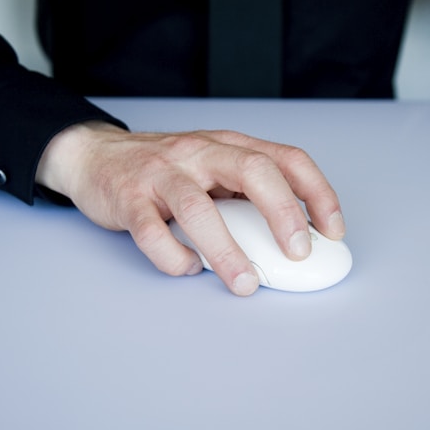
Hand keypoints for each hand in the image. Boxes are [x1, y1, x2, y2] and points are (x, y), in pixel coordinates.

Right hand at [35, 121, 344, 295]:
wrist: (95, 156)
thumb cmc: (166, 169)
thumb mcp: (212, 168)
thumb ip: (246, 194)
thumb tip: (291, 239)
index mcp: (228, 146)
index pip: (286, 158)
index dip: (317, 193)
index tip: (333, 230)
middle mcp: (199, 152)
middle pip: (252, 171)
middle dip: (282, 213)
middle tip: (297, 254)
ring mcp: (162, 173)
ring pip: (198, 209)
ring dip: (228, 251)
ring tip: (245, 283)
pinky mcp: (129, 198)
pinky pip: (152, 233)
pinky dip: (174, 258)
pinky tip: (187, 267)